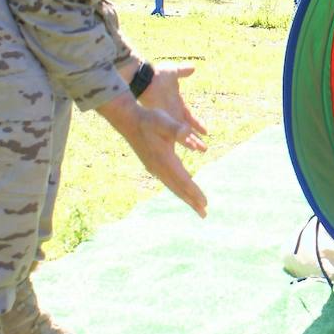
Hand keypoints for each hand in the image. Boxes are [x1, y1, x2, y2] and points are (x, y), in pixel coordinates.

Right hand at [96, 94, 207, 216]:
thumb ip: (177, 129)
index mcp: (165, 160)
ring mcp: (154, 168)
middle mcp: (159, 168)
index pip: (183, 180)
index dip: (195, 192)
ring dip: (185, 197)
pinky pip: (168, 181)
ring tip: (196, 207)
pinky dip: (177, 189)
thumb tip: (188, 131)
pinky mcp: (152, 165)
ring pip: (173, 186)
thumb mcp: (164, 121)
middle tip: (204, 214)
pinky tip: (181, 190)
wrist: (128, 120)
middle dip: (192, 201)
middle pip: (178, 189)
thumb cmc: (149, 119)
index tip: (205, 204)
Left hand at [139, 62, 207, 147]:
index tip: (206, 132)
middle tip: (204, 149)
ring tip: (201, 151)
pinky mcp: (166, 121)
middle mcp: (174, 113)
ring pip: (183, 133)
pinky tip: (188, 149)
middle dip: (196, 138)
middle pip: (187, 129)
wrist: (146, 80)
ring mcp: (170, 118)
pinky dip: (183, 140)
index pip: (190, 117)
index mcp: (177, 104)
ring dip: (192, 142)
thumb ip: (183, 71)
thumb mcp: (173, 72)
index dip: (197, 124)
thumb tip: (193, 68)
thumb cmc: (158, 76)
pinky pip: (176, 133)